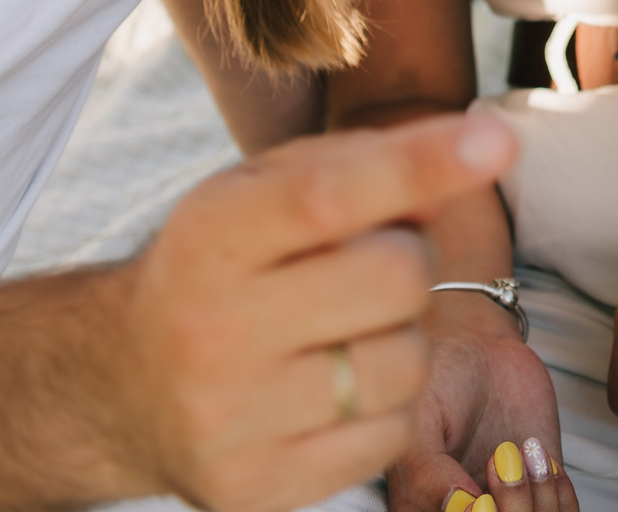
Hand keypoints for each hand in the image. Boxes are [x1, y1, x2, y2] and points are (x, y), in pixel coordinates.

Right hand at [109, 116, 514, 511]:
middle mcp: (212, 330)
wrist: (122, 383)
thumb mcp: (260, 191)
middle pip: (395, 279)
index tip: (495, 140)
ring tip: (346, 331)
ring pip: (408, 364)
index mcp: (211, 237)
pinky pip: (391, 436)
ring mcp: (232, 419)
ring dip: (404, 338)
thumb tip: (457, 173)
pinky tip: (334, 391)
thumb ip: (355, 166)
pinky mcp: (257, 487)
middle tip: (370, 265)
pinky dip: (386, 408)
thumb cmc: (221, 267)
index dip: (420, 165)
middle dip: (411, 261)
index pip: (328, 197)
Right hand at [385, 298, 578, 511]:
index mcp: (419, 507)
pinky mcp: (539, 492)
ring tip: (523, 451)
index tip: (481, 496)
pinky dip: (560, 493)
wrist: (481, 351)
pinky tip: (540, 456)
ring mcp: (505, 505)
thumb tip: (458, 508)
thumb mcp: (420, 415)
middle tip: (501, 459)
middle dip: (511, 509)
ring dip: (538, 499)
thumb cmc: (441, 376)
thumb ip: (426, 469)